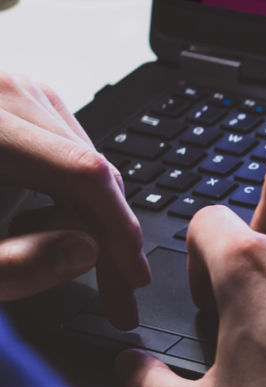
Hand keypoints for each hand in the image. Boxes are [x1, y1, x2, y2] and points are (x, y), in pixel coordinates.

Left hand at [0, 73, 149, 327]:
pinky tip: (33, 222)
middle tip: (115, 295)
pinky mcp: (14, 101)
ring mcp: (11, 91)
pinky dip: (65, 196)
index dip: (118, 230)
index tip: (132, 279)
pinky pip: (66, 153)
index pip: (82, 173)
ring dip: (84, 218)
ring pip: (85, 163)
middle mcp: (2, 92)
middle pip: (90, 168)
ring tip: (41, 250)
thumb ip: (16, 266)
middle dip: (107, 236)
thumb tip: (87, 250)